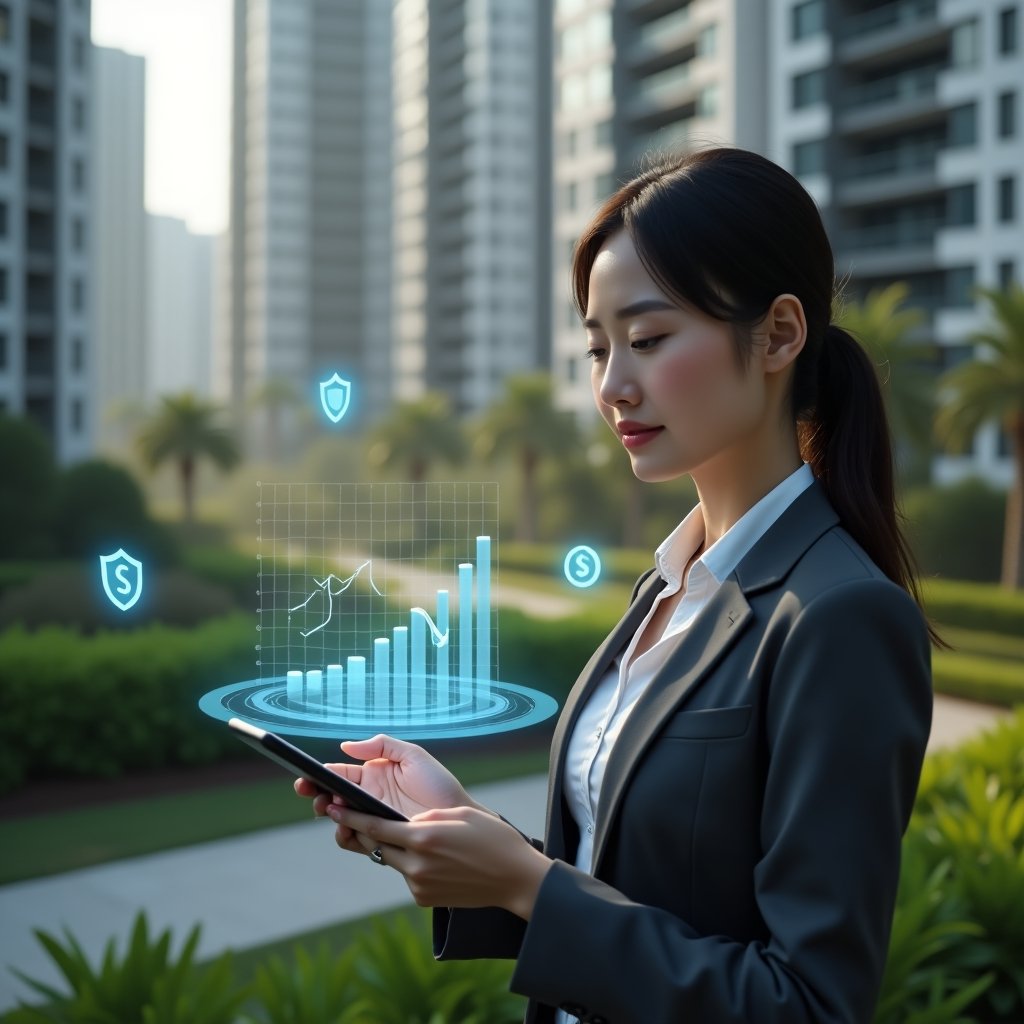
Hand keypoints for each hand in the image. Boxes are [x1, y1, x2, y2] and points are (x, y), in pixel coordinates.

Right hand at [293, 734, 483, 826]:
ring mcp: (372, 820)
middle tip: (313, 795)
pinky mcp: (379, 840)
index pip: (339, 774)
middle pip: (332, 797)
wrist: (459, 817)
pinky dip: (345, 835)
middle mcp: (369, 798)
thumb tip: (345, 746)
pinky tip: (346, 828)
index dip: (319, 776)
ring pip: (339, 820)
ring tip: (330, 810)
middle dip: (316, 795)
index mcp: (374, 775)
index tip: (306, 777)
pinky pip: (354, 841)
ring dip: (329, 815)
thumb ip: (381, 745)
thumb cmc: (439, 784)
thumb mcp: (413, 755)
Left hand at [329, 803, 550, 919]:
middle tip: (358, 816)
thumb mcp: (456, 815)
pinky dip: (410, 864)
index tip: (332, 807)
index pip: (375, 825)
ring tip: (409, 836)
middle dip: (366, 831)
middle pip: (376, 845)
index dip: (350, 816)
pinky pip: (406, 875)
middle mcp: (416, 864)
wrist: (513, 877)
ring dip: (393, 848)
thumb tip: (404, 824)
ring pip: (391, 861)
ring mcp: (418, 884)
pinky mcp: (422, 899)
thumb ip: (424, 817)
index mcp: (423, 837)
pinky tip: (432, 858)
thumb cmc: (490, 838)